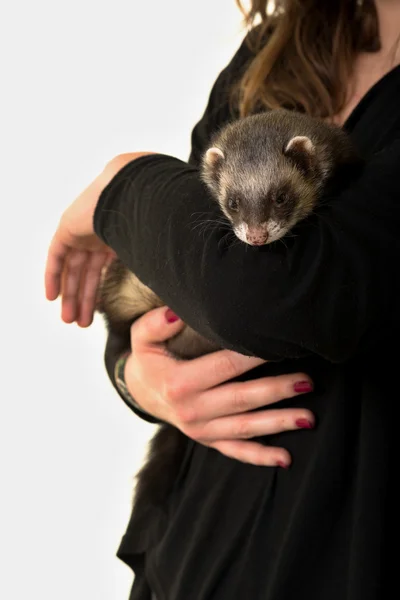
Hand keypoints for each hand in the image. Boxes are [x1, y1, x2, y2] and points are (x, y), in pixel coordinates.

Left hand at [44, 152, 155, 326]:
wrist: (139, 191)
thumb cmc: (155, 218)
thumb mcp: (155, 252)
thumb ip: (157, 274)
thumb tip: (174, 305)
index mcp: (118, 237)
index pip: (103, 269)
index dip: (99, 291)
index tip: (100, 314)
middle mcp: (99, 233)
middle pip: (87, 272)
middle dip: (84, 298)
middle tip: (82, 323)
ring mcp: (83, 229)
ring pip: (72, 268)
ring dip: (71, 294)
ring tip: (70, 319)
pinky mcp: (68, 227)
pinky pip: (56, 256)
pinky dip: (54, 276)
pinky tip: (52, 297)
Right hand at [124, 306, 314, 467]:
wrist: (139, 393)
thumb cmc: (149, 360)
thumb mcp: (142, 337)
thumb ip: (156, 323)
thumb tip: (178, 313)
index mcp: (179, 383)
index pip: (224, 367)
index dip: (253, 357)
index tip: (278, 347)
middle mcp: (192, 410)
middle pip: (242, 399)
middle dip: (276, 391)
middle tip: (307, 381)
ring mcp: (201, 429)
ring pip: (245, 428)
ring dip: (278, 423)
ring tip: (309, 417)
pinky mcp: (208, 440)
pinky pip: (236, 451)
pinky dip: (260, 456)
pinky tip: (285, 458)